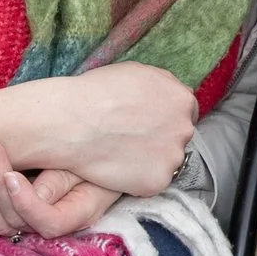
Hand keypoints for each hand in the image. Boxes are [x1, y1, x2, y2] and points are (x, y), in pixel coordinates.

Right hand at [0, 61, 196, 196]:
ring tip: (121, 154)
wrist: (71, 122)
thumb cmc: (97, 93)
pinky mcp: (157, 181)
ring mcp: (173, 157)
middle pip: (178, 137)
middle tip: (131, 140)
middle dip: (160, 139)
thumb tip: (164, 98)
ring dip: (150, 160)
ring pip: (166, 161)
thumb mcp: (138, 73)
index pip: (185, 113)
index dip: (165, 119)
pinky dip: (137, 179)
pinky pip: (151, 182)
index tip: (148, 125)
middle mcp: (184, 128)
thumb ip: (160, 89)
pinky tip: (117, 168)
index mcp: (182, 99)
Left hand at [0, 139, 121, 237]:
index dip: (25, 203)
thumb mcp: (88, 162)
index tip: (11, 175)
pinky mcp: (13, 214)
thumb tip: (37, 194)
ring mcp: (29, 222)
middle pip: (16, 220)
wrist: (95, 152)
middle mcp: (50, 223)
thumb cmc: (96, 154)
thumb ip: (64, 178)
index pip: (48, 222)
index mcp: (77, 213)